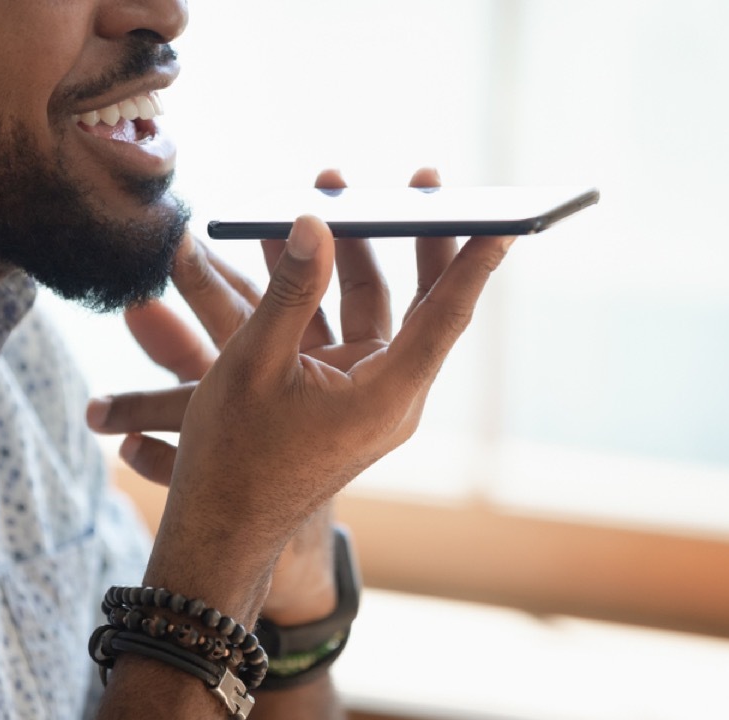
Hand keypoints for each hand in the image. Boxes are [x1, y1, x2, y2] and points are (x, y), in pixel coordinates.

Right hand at [89, 169, 514, 618]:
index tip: (507, 218)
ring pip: (382, 310)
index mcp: (386, 395)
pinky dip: (329, 291)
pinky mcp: (346, 398)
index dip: (474, 261)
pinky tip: (299, 251)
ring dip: (355, 255)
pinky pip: (351, 330)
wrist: (221, 529)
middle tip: (419, 181)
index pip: (445, 315)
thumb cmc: (234, 458)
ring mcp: (371, 398)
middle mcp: (393, 397)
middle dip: (417, 238)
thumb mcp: (254, 364)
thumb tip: (316, 222)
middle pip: (422, 303)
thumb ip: (290, 291)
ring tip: (333, 196)